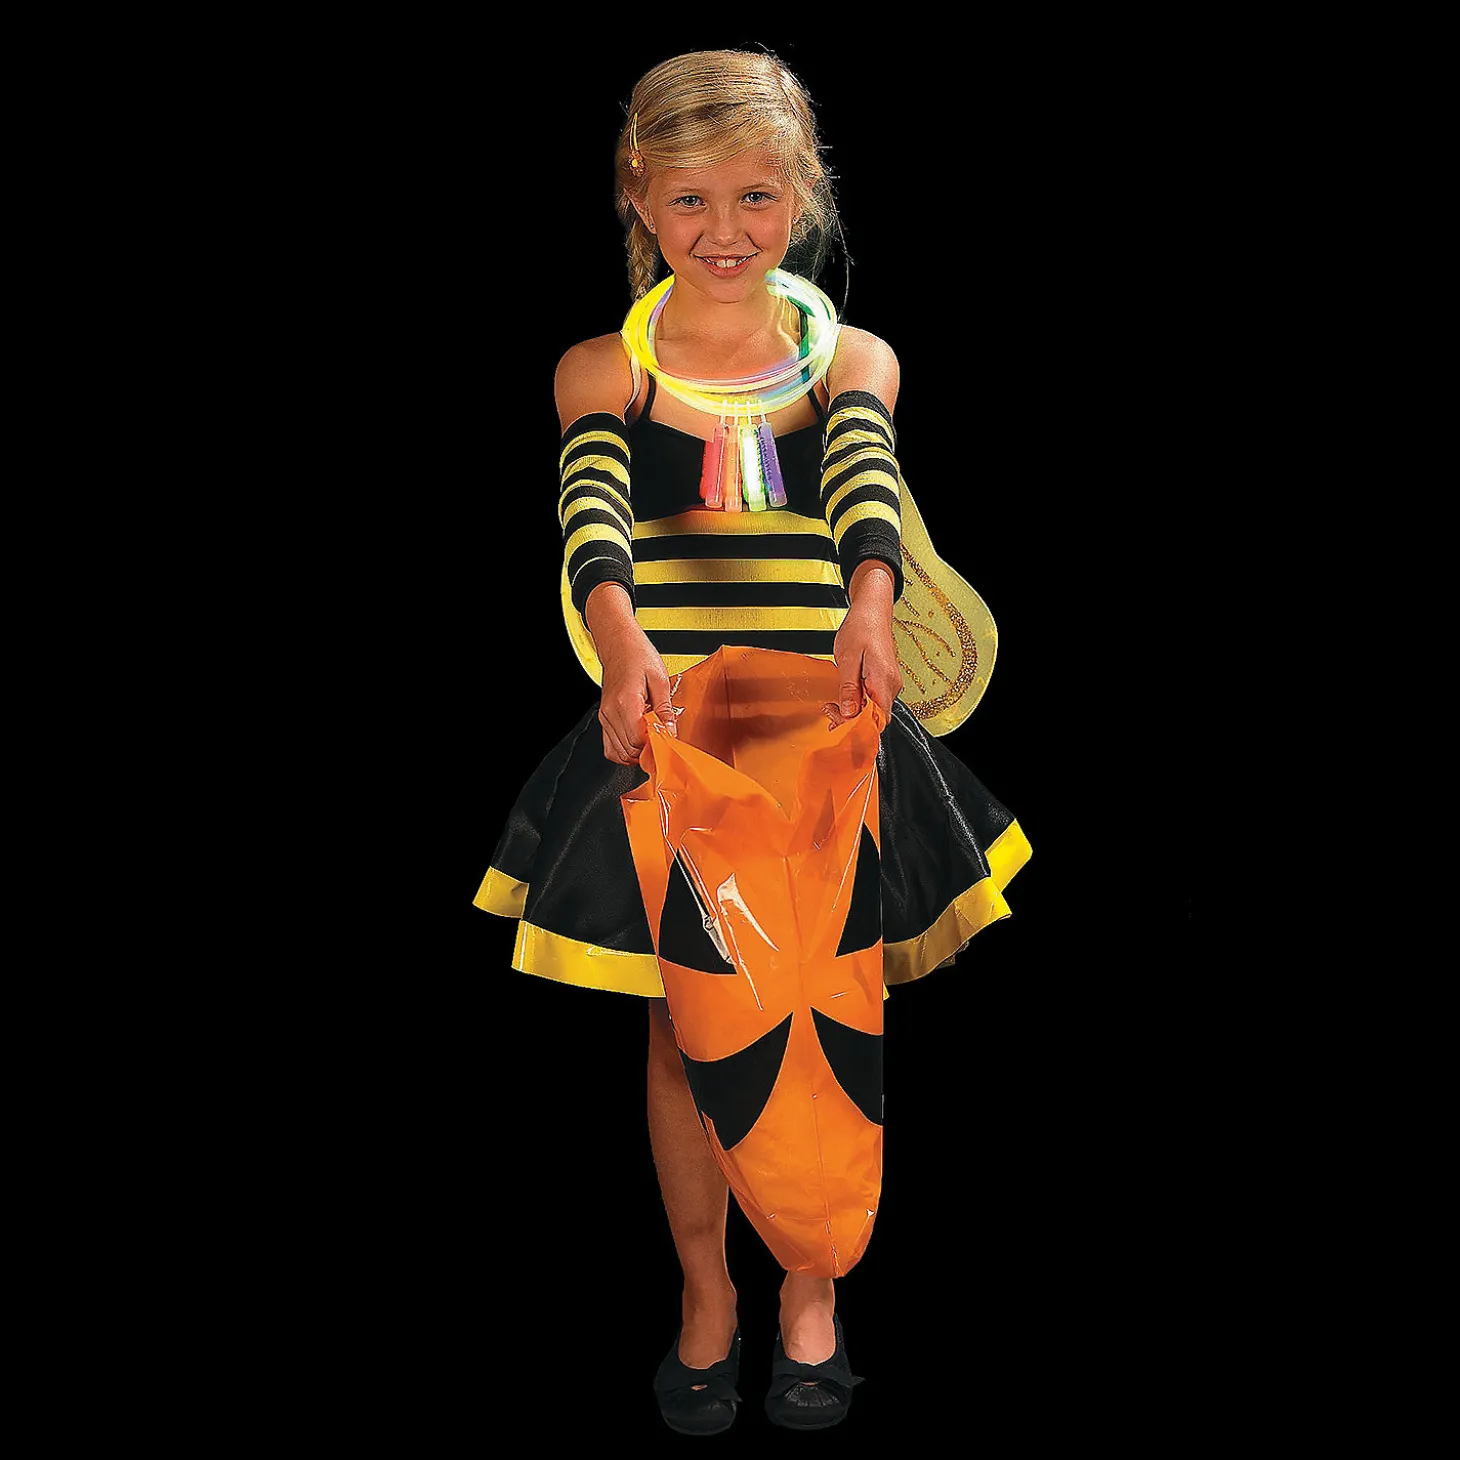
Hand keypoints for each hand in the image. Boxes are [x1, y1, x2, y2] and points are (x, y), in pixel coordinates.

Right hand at [596, 623, 675, 764]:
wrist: (619, 644)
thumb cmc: (637, 656)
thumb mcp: (660, 680)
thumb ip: (665, 709)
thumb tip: (670, 731)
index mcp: (626, 701)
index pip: (637, 740)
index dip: (653, 745)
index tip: (665, 739)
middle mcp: (611, 711)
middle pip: (627, 750)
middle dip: (646, 751)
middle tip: (660, 739)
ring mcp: (605, 716)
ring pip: (618, 752)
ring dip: (636, 753)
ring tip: (650, 740)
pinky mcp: (604, 717)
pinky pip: (610, 746)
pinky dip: (623, 751)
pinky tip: (637, 743)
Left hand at [823, 584, 902, 729]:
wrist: (872, 610)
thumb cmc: (861, 628)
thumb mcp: (847, 659)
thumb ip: (848, 688)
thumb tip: (849, 713)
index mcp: (883, 680)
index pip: (878, 720)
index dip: (858, 728)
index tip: (838, 726)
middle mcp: (891, 685)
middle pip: (875, 718)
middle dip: (851, 721)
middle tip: (829, 711)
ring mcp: (890, 683)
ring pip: (874, 710)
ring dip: (853, 712)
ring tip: (833, 704)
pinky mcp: (884, 680)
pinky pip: (873, 700)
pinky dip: (858, 703)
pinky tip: (844, 697)